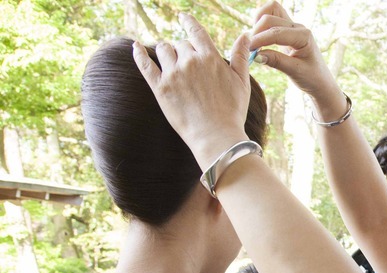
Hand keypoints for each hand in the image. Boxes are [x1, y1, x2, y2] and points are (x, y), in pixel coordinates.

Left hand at [133, 13, 249, 168]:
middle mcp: (190, 61)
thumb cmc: (232, 112)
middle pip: (180, 44)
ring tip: (170, 61)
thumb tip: (245, 34)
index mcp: (209, 57)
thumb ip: (240, 56)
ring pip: (164, 50)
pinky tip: (136, 47)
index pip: (196, 31)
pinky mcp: (160, 88)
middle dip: (183, 50)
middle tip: (187, 65)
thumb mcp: (242, 82)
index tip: (182, 17)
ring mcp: (173, 74)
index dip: (188, 22)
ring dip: (166, 52)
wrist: (216, 136)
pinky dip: (139, 53)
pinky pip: (145, 64)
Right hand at [250, 1, 344, 117]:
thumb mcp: (295, 72)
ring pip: (271, 11)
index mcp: (303, 36)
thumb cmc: (311, 78)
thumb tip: (256, 56)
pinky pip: (272, 18)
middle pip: (270, 18)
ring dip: (259, 23)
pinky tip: (259, 40)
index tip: (247, 50)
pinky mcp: (287, 30)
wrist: (320, 81)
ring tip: (254, 42)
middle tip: (249, 49)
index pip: (276, 33)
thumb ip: (276, 61)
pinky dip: (262, 24)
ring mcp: (293, 26)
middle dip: (257, 32)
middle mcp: (298, 27)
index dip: (259, 40)